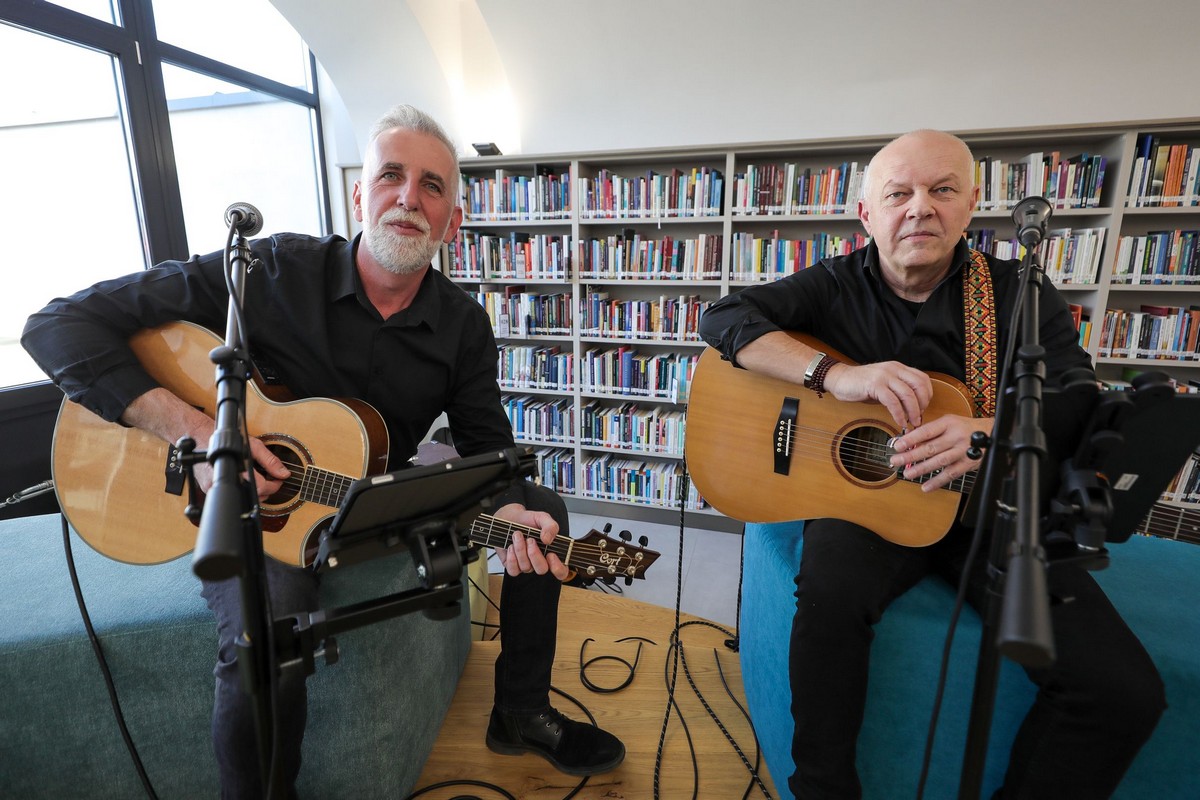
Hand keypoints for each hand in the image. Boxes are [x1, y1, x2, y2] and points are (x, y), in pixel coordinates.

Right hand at [120, 387, 288, 499]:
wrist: (199, 436)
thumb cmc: (225, 439)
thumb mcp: (253, 446)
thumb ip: (270, 461)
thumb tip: (283, 473)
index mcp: (238, 472)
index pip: (262, 489)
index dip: (275, 485)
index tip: (279, 479)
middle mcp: (225, 482)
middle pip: (254, 498)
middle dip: (267, 490)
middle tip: (271, 479)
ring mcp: (215, 488)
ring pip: (243, 499)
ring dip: (255, 491)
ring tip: (260, 478)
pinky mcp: (209, 489)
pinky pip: (231, 494)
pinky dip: (241, 489)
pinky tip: (244, 479)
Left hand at [492, 502, 568, 579]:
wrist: (511, 518)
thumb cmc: (528, 521)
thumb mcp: (543, 518)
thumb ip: (550, 526)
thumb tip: (548, 540)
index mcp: (552, 552)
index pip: (562, 570)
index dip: (558, 567)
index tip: (551, 554)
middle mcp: (540, 561)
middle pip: (542, 569)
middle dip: (534, 554)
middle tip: (530, 539)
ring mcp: (527, 565)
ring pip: (526, 567)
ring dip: (520, 549)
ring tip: (517, 535)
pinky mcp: (513, 567)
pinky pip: (514, 570)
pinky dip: (511, 557)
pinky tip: (511, 546)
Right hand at [825, 360, 932, 429]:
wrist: (840, 379)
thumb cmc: (861, 384)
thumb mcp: (884, 384)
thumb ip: (898, 391)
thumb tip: (913, 408)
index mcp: (898, 368)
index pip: (922, 379)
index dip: (927, 395)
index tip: (923, 409)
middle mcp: (894, 369)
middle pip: (919, 386)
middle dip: (922, 405)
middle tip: (919, 418)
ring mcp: (884, 376)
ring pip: (907, 394)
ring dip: (913, 412)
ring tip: (912, 423)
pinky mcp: (874, 385)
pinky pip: (892, 402)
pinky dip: (899, 414)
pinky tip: (899, 422)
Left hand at [888, 414, 992, 491]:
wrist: (993, 433)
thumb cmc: (965, 427)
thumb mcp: (949, 423)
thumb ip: (931, 432)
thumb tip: (909, 442)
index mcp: (948, 423)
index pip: (926, 431)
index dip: (911, 439)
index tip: (897, 446)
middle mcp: (956, 436)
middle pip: (931, 448)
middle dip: (911, 456)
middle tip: (896, 461)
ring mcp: (963, 451)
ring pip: (939, 462)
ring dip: (922, 469)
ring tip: (907, 474)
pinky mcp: (968, 463)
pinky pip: (951, 474)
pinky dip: (937, 482)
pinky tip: (926, 487)